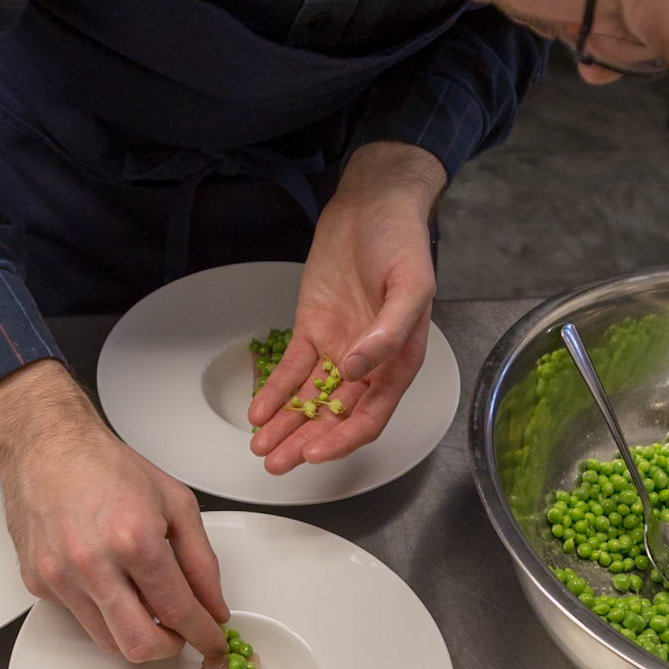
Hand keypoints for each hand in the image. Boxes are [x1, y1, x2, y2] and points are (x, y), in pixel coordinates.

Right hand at [0, 360, 227, 661]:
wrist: (46, 445)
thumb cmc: (107, 466)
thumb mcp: (176, 502)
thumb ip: (201, 561)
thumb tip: (213, 606)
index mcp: (134, 539)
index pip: (178, 610)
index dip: (203, 634)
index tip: (212, 641)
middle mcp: (93, 563)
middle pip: (139, 644)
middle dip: (170, 648)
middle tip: (181, 633)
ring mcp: (60, 577)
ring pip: (108, 641)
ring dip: (136, 633)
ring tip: (148, 604)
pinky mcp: (38, 583)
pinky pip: (81, 618)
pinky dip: (104, 611)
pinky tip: (111, 582)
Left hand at [248, 142, 445, 474]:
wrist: (373, 204)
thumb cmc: (402, 242)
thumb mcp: (411, 285)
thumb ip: (391, 331)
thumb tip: (358, 368)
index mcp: (399, 360)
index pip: (370, 415)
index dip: (343, 439)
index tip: (315, 452)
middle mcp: (367, 363)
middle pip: (334, 416)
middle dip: (305, 442)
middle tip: (277, 463)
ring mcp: (337, 348)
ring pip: (309, 399)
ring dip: (286, 426)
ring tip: (260, 448)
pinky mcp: (311, 330)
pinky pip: (290, 369)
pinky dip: (274, 392)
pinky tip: (256, 412)